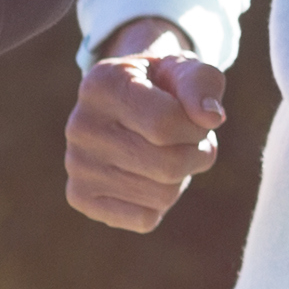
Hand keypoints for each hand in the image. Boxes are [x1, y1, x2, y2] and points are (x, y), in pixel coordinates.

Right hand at [68, 22, 226, 231]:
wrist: (125, 103)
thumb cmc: (162, 85)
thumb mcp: (185, 69)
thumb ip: (202, 83)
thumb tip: (211, 118)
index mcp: (103, 84)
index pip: (165, 123)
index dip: (198, 128)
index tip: (200, 119)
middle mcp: (81, 125)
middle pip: (167, 165)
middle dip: (198, 154)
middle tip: (195, 142)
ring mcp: (76, 164)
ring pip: (162, 195)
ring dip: (183, 177)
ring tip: (173, 154)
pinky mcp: (80, 197)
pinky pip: (144, 219)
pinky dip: (162, 202)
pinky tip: (152, 176)